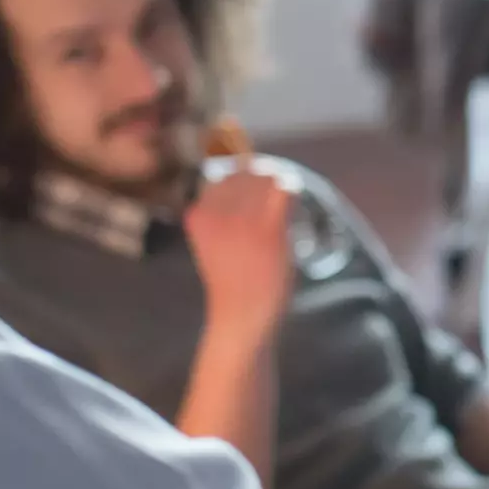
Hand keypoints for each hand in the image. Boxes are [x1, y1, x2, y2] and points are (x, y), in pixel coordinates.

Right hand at [185, 165, 295, 348]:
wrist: (241, 314)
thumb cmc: (230, 283)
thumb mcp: (212, 243)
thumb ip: (220, 217)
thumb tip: (246, 188)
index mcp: (197, 215)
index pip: (220, 179)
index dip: (239, 181)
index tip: (251, 191)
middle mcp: (216, 212)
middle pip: (242, 174)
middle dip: (258, 180)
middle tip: (269, 194)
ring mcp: (242, 218)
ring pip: (263, 178)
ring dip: (274, 184)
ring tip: (279, 199)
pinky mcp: (268, 228)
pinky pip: (283, 191)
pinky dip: (289, 188)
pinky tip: (291, 193)